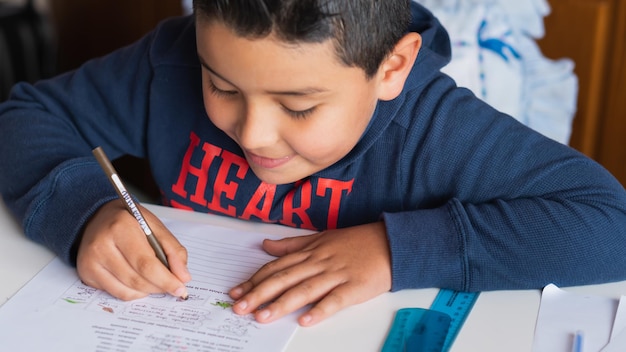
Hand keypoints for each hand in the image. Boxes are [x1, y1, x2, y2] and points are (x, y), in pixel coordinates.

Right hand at [76, 200, 191, 299]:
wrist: (97, 218)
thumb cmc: (128, 222)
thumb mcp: (155, 226)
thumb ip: (173, 250)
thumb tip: (183, 277)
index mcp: (121, 227)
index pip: (146, 263)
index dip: (166, 280)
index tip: (181, 288)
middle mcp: (101, 245)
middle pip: (136, 279)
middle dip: (160, 287)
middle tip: (173, 287)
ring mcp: (91, 261)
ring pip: (127, 290)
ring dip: (148, 291)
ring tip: (157, 282)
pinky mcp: (86, 274)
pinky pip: (116, 293)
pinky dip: (134, 293)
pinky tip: (141, 283)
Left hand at [229, 221, 391, 325]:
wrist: (390, 242)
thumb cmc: (354, 241)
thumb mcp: (321, 237)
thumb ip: (291, 244)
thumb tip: (265, 245)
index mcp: (309, 251)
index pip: (276, 267)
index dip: (254, 280)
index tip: (236, 292)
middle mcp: (318, 262)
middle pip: (285, 278)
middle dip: (259, 293)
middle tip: (239, 307)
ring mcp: (336, 274)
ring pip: (304, 290)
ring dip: (282, 303)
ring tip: (263, 317)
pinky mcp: (354, 287)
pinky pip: (335, 300)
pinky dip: (320, 309)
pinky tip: (305, 320)